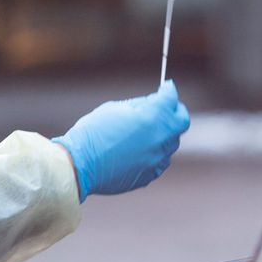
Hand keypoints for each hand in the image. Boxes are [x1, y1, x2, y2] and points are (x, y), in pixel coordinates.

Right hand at [53, 80, 190, 201]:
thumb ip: (140, 105)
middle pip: (181, 122)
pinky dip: (155, 152)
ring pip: (171, 142)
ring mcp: (157, 159)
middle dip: (176, 111)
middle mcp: (160, 138)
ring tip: (146, 130)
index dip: (169, 90)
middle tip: (167, 107)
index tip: (167, 87)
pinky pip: (160, 160)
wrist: (80, 164)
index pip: (170, 99)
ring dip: (164, 133)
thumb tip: (155, 103)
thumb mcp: (116, 108)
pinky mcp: (150, 174)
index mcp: (152, 117)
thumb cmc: (93, 132)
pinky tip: (140, 149)